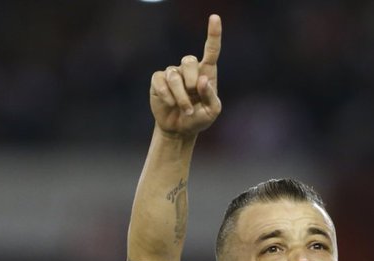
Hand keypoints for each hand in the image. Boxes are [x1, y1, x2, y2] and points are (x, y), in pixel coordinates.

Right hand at [149, 14, 221, 135]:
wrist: (180, 129)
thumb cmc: (199, 118)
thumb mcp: (212, 112)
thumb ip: (210, 96)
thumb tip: (202, 80)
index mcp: (206, 72)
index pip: (211, 50)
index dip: (213, 34)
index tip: (215, 18)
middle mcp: (188, 69)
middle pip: (189, 60)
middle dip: (191, 81)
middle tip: (193, 99)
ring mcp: (172, 73)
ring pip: (174, 75)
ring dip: (181, 97)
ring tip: (186, 110)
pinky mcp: (158, 81)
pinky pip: (161, 81)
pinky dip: (167, 95)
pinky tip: (171, 104)